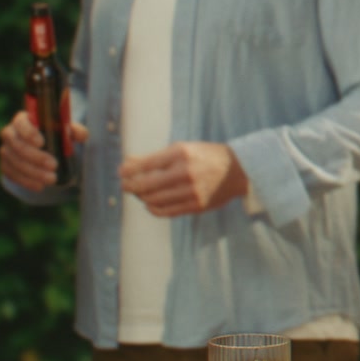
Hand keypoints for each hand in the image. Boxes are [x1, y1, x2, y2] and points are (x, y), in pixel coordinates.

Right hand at [0, 110, 88, 191]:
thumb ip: (74, 131)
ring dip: (33, 172)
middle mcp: (10, 133)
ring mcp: (6, 150)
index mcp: (24, 120)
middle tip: (54, 165)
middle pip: (17, 145)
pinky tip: (40, 186)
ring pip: (15, 162)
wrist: (45, 148)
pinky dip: (26, 181)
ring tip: (51, 179)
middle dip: (36, 157)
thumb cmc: (55, 134)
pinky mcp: (6, 165)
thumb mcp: (66, 130)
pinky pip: (12, 174)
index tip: (42, 143)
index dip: (29, 133)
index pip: (21, 123)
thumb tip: (82, 135)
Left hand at [119, 141, 249, 216]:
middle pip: (145, 185)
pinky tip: (151, 203)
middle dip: (130, 186)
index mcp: (181, 154)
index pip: (145, 165)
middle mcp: (185, 172)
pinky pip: (165, 211)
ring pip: (153, 200)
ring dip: (142, 197)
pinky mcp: (195, 206)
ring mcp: (191, 191)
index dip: (128, 171)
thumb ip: (156, 157)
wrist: (238, 170)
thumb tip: (128, 163)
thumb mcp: (183, 149)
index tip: (121, 172)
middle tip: (125, 186)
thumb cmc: (206, 156)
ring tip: (140, 193)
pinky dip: (153, 208)